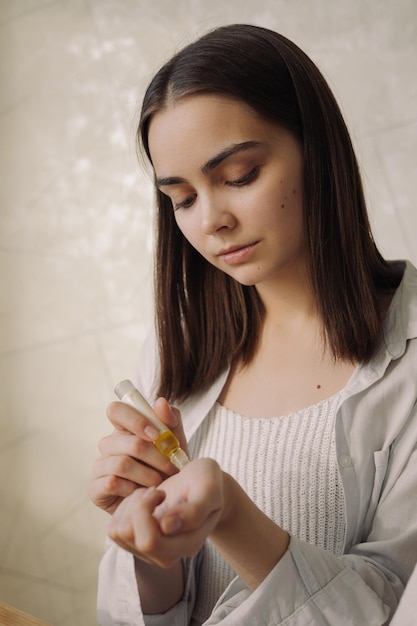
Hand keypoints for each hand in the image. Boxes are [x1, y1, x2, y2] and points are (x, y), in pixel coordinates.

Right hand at [88, 396, 187, 514]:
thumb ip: (171, 420)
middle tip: (171, 468)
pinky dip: (132, 489)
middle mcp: (109, 444)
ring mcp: (100, 466)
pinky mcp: (95, 488)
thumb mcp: (176, 442)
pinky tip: (142, 492)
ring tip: (159, 482)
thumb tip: (160, 402)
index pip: (116, 410)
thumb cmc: (169, 467)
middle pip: (122, 440)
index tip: (157, 435)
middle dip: (153, 455)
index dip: (135, 420)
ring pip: (120, 463)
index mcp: (125, 428)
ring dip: (146, 474)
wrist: (166, 501)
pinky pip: (111, 482)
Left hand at [107, 458, 224, 568]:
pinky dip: (124, 509)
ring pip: (118, 532)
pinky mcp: (137, 542)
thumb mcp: (208, 488)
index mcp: (187, 545)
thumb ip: (194, 510)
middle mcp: (166, 555)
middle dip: (136, 506)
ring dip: (131, 506)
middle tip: (155, 492)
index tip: (161, 493)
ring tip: (151, 495)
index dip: (146, 511)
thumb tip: (167, 527)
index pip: (149, 542)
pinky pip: (114, 528)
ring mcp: (150, 551)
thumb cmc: (207, 483)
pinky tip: (143, 500)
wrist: (203, 486)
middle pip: (128, 536)